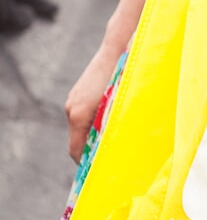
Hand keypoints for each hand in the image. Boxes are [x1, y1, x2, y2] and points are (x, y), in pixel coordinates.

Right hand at [64, 44, 120, 162]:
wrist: (117, 48)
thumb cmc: (121, 78)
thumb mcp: (117, 108)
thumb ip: (110, 128)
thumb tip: (113, 147)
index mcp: (79, 114)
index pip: (75, 150)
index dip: (85, 163)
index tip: (98, 171)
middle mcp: (72, 107)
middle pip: (77, 139)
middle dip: (90, 150)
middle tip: (108, 159)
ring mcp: (74, 98)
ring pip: (80, 126)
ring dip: (92, 135)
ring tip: (111, 141)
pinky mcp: (79, 92)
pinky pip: (83, 114)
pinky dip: (92, 122)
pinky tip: (109, 120)